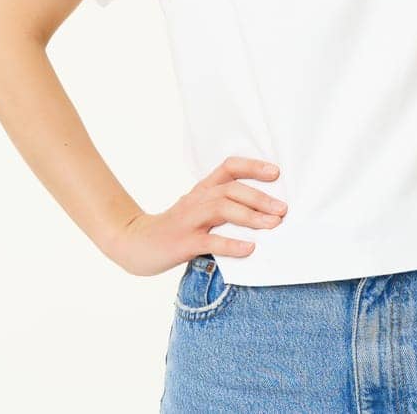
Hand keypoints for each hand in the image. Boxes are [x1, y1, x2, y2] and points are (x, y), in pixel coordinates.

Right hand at [106, 156, 287, 276]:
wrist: (134, 243)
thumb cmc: (174, 229)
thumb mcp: (197, 211)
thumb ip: (223, 208)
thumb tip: (264, 212)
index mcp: (202, 190)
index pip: (228, 168)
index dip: (252, 166)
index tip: (276, 173)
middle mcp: (196, 200)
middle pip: (231, 190)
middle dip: (260, 198)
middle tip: (283, 210)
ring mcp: (188, 221)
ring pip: (222, 209)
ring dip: (250, 216)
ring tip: (273, 225)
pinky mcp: (182, 243)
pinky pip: (209, 241)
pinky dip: (231, 244)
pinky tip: (249, 249)